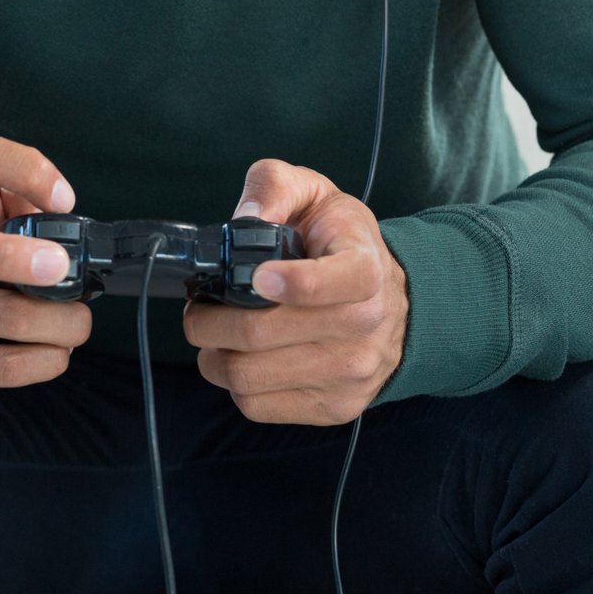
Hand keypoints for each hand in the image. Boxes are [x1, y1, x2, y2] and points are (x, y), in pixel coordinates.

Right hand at [0, 133, 92, 407]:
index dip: (25, 170)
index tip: (63, 200)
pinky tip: (53, 349)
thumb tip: (72, 229)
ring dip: (66, 322)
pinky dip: (51, 358)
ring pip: (10, 318)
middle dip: (17, 259)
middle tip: (61, 268)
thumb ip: (24, 208)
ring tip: (74, 321)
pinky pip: (10, 367)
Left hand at [182, 159, 409, 424]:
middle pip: (262, 334)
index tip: (257, 276)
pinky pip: (256, 405)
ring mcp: (351, 372)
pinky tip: (243, 358)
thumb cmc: (342, 245)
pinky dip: (234, 383)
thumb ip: (274, 186)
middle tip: (198, 307)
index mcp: (364, 268)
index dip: (288, 282)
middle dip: (210, 320)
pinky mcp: (334, 406)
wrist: (394, 302)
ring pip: (249, 376)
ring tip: (215, 333)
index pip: (329, 282)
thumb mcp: (315, 194)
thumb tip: (244, 218)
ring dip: (214, 354)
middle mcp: (366, 325)